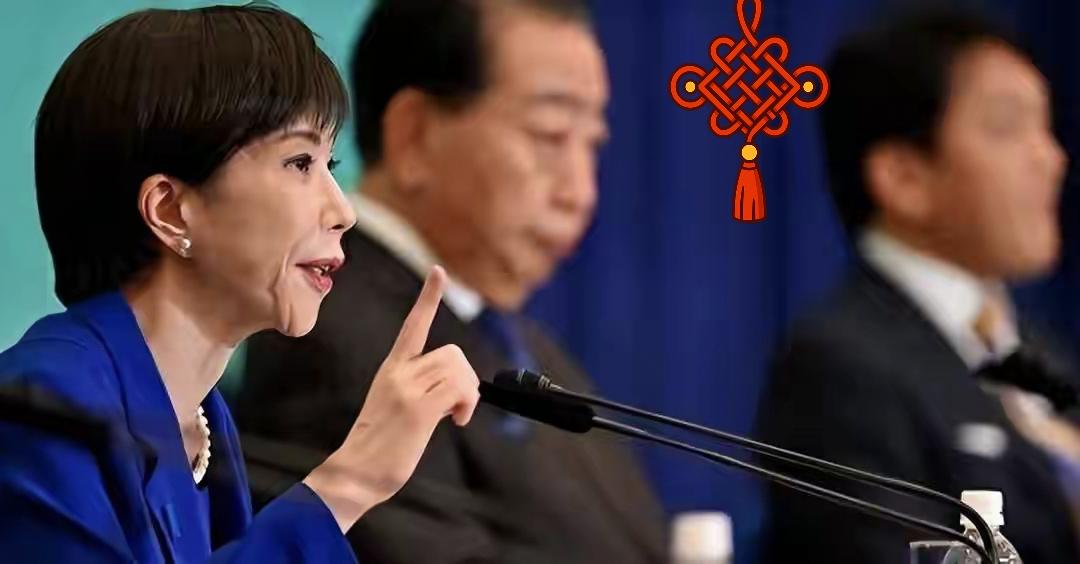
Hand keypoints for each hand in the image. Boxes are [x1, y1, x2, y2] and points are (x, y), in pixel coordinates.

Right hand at [304, 266, 480, 530]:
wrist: (354, 474)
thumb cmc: (378, 449)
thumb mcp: (398, 409)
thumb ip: (422, 391)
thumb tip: (453, 395)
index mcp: (391, 369)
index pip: (413, 324)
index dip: (429, 296)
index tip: (439, 271)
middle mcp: (398, 373)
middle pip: (453, 353)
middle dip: (467, 377)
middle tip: (459, 405)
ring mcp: (407, 389)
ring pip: (459, 369)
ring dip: (469, 393)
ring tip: (456, 415)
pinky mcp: (417, 409)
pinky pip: (458, 389)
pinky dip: (467, 403)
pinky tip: (456, 420)